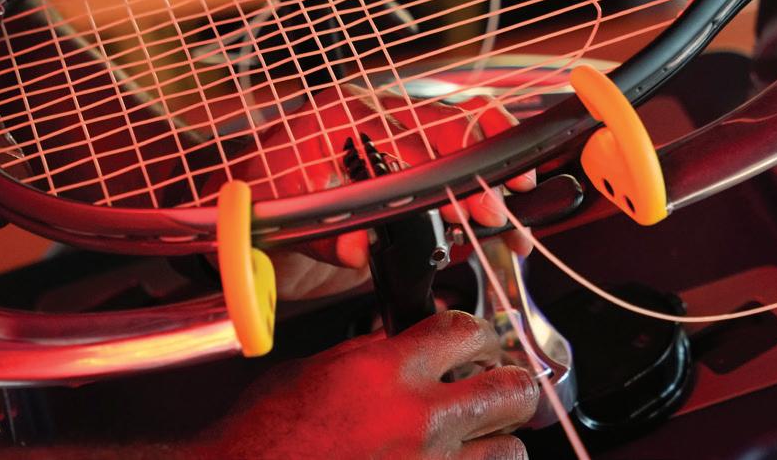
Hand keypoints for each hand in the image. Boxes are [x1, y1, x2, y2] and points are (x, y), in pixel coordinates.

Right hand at [206, 311, 537, 458]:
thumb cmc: (264, 433)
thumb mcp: (314, 370)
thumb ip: (370, 355)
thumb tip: (401, 346)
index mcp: (387, 371)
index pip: (466, 329)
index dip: (479, 331)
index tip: (479, 339)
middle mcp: (418, 420)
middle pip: (511, 390)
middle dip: (512, 383)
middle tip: (500, 385)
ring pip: (511, 451)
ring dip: (499, 440)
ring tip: (480, 438)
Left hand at [208, 85, 535, 298]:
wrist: (228, 239)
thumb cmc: (243, 213)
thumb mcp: (271, 220)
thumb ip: (319, 233)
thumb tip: (362, 248)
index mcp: (339, 118)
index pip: (411, 123)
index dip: (454, 152)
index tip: (481, 183)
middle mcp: (368, 131)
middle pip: (443, 139)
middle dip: (480, 175)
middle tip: (501, 211)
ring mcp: (382, 162)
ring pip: (449, 164)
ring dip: (483, 194)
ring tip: (510, 227)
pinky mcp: (389, 195)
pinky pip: (437, 195)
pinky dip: (467, 213)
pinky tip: (493, 235)